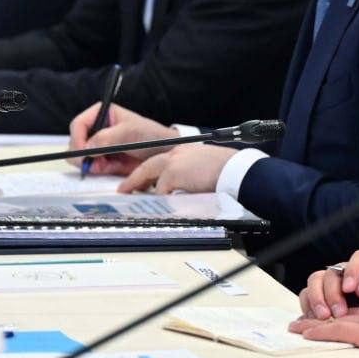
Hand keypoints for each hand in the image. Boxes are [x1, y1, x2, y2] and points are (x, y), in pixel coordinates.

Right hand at [68, 102, 176, 175]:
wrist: (163, 154)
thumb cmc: (150, 136)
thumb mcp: (130, 133)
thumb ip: (107, 138)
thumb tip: (88, 147)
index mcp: (101, 114)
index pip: (78, 125)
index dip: (78, 139)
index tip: (84, 152)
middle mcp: (97, 129)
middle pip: (75, 142)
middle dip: (82, 155)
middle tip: (95, 163)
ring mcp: (98, 146)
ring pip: (80, 157)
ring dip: (90, 164)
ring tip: (105, 166)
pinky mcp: (102, 160)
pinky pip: (90, 167)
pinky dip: (97, 170)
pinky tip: (110, 168)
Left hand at [118, 144, 236, 193]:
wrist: (234, 171)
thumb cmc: (225, 172)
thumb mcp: (204, 169)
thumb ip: (189, 176)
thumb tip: (182, 191)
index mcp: (184, 153)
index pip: (160, 162)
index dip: (148, 173)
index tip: (141, 182)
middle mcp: (176, 154)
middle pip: (148, 166)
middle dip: (134, 178)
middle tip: (124, 189)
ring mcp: (173, 162)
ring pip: (149, 174)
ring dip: (139, 186)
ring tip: (128, 195)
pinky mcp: (173, 172)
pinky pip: (161, 189)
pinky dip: (159, 198)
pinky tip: (158, 204)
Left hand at [288, 301, 358, 357]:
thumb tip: (347, 331)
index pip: (352, 300)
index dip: (330, 303)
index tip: (314, 315)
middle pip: (341, 303)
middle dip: (316, 311)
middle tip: (299, 322)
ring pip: (337, 315)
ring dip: (313, 323)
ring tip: (297, 328)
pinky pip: (340, 329)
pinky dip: (321, 332)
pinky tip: (308, 334)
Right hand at [296, 250, 358, 319]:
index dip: (353, 270)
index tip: (350, 288)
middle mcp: (349, 272)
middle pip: (333, 272)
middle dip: (332, 293)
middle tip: (338, 313)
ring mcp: (334, 284)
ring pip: (315, 280)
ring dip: (317, 299)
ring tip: (325, 317)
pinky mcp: (322, 297)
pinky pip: (307, 295)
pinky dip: (308, 307)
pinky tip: (316, 320)